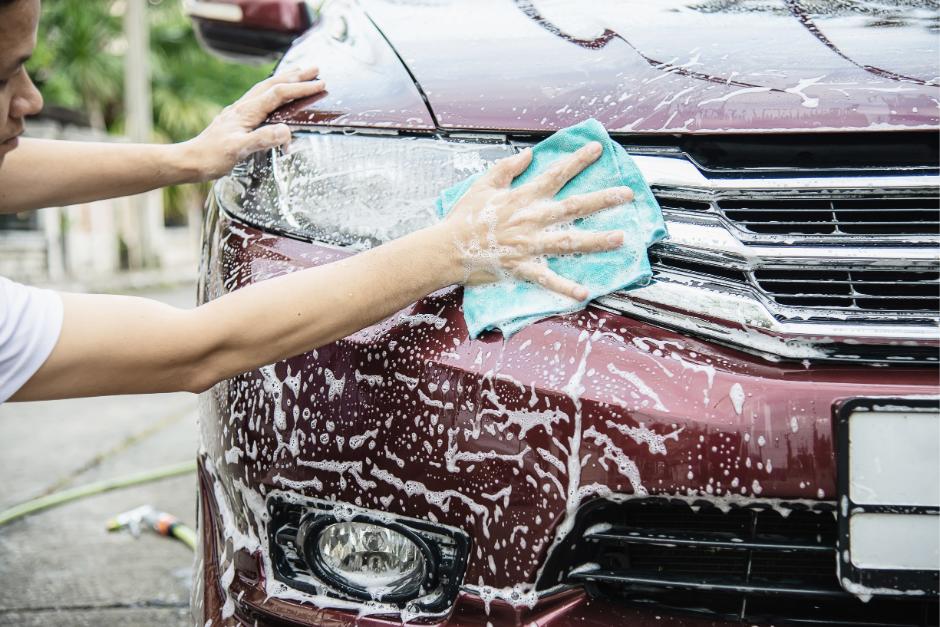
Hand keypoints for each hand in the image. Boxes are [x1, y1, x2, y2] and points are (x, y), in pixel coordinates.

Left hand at [178, 67, 324, 181]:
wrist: (189, 161)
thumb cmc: (212, 157)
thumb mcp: (238, 150)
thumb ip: (262, 139)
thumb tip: (286, 131)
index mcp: (247, 111)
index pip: (278, 94)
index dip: (300, 88)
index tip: (320, 84)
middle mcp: (243, 107)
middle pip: (273, 84)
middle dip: (295, 76)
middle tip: (316, 69)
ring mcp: (239, 112)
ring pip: (265, 89)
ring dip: (285, 80)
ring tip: (299, 74)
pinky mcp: (237, 119)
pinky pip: (259, 99)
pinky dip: (273, 92)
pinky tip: (274, 97)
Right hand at [440, 142, 632, 300]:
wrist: (447, 248)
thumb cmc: (464, 217)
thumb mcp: (483, 184)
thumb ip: (508, 168)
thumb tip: (528, 155)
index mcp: (522, 197)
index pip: (556, 174)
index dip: (577, 160)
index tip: (598, 149)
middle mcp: (531, 219)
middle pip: (573, 206)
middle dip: (602, 199)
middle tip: (627, 195)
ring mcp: (529, 244)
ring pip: (568, 241)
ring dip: (596, 240)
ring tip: (619, 239)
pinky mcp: (522, 266)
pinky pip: (547, 278)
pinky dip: (565, 287)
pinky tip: (584, 293)